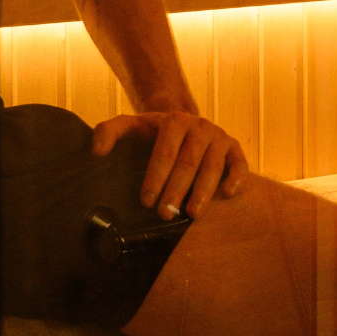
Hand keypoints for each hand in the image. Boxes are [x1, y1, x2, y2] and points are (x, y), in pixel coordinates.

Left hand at [92, 111, 248, 220]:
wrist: (182, 122)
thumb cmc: (152, 131)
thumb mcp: (128, 126)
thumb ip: (107, 132)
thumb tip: (96, 152)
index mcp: (173, 121)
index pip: (164, 153)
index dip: (155, 178)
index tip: (145, 202)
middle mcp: (199, 126)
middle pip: (188, 163)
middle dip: (176, 190)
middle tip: (166, 214)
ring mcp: (219, 136)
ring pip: (212, 167)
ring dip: (203, 192)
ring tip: (192, 214)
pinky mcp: (235, 148)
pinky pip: (240, 164)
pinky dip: (237, 179)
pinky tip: (228, 194)